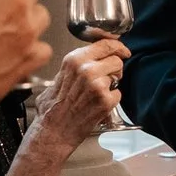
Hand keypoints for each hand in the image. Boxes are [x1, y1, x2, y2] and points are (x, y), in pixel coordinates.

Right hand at [7, 39, 128, 175]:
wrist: (53, 131)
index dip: (118, 47)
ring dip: (112, 84)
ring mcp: (98, 85)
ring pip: (119, 76)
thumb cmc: (53, 107)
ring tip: (96, 94)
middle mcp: (87, 69)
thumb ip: (75, 65)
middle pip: (116, 59)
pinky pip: (118, 94)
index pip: (105, 44)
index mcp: (74, 60)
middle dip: (114, 69)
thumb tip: (92, 55)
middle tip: (106, 79)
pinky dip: (112, 100)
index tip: (123, 50)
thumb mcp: (58, 76)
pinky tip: (97, 105)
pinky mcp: (106, 100)